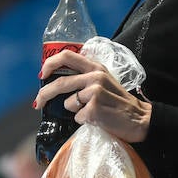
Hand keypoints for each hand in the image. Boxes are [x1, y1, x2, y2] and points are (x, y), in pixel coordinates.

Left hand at [34, 50, 151, 143]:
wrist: (139, 119)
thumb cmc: (119, 102)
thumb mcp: (104, 81)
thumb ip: (85, 78)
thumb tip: (58, 84)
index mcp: (96, 67)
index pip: (67, 56)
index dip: (50, 64)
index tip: (42, 75)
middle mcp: (95, 76)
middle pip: (60, 82)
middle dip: (44, 94)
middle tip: (38, 103)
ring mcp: (94, 92)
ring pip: (68, 103)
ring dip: (74, 111)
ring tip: (91, 112)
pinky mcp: (94, 109)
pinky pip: (77, 118)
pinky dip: (83, 121)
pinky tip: (98, 119)